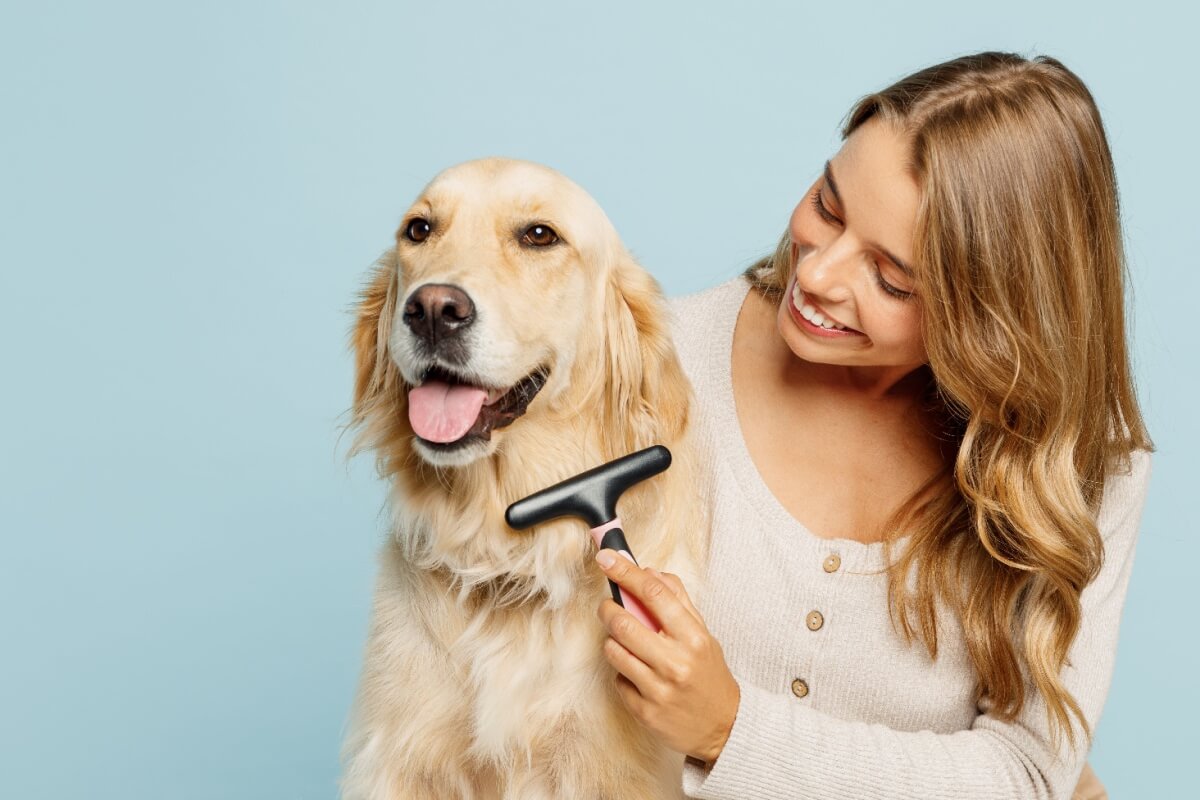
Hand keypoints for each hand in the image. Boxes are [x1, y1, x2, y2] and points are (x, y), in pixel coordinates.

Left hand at [594, 549, 739, 763]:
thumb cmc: (709, 675)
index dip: (626, 572)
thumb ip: (678, 601)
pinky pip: (616, 679)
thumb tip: (649, 572)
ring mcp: (658, 690)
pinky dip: (622, 672)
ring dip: (612, 641)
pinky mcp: (644, 711)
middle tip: (608, 606)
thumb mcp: (703, 634)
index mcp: (693, 638)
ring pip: (614, 651)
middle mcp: (676, 663)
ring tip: (625, 642)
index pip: (655, 594)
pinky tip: (637, 674)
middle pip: (624, 623)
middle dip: (608, 609)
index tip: (607, 558)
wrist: (724, 728)